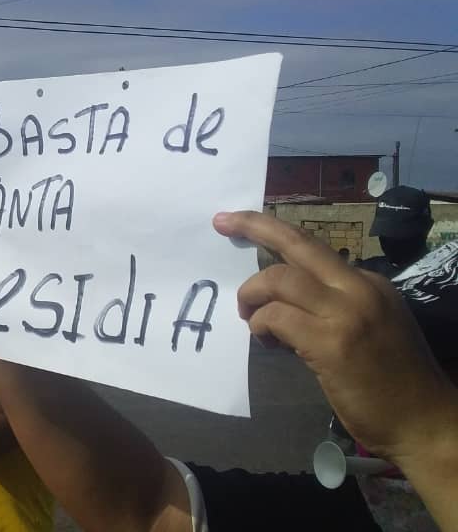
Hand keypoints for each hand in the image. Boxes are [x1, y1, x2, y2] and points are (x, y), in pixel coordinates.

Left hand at [214, 211, 457, 465]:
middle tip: (221, 222)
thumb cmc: (394, 382)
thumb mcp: (369, 328)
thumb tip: (281, 303)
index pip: (313, 248)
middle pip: (297, 244)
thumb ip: (331, 309)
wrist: (423, 422)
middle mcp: (359, 288)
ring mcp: (346, 313)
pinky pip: (277, 317)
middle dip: (255, 226)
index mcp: (369, 283)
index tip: (240, 221)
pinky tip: (265, 342)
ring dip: (252, 294)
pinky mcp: (331, 343)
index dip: (274, 233)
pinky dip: (260, 325)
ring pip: (279, 279)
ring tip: (248, 317)